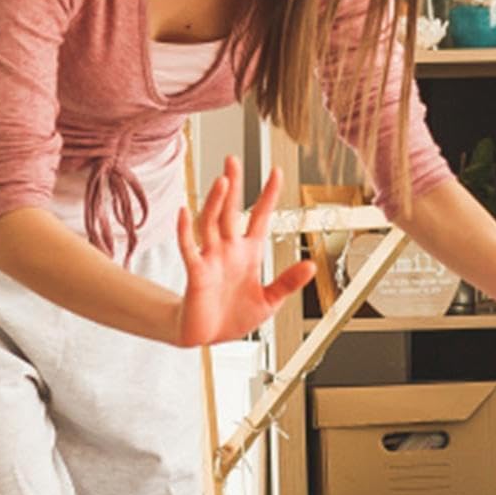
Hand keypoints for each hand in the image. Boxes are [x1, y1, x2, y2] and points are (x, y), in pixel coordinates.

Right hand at [174, 156, 314, 347]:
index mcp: (249, 252)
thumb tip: (311, 266)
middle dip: (233, 185)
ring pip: (210, 223)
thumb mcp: (270, 300)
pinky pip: (189, 248)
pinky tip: (184, 212)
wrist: (209, 336)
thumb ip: (288, 282)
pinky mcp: (196, 273)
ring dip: (215, 202)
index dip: (268, 195)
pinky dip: (185, 231)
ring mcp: (211, 258)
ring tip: (222, 181)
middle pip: (230, 210)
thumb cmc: (236, 315)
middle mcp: (228, 249)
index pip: (259, 216)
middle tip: (232, 158)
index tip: (277, 172)